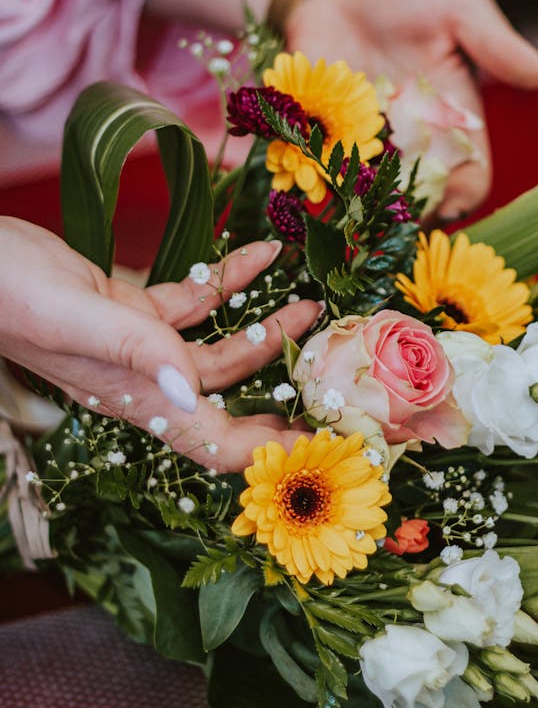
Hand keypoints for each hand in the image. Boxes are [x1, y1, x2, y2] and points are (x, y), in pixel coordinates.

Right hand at [0, 218, 320, 470]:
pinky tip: (260, 254)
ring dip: (263, 329)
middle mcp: (142, 379)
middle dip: (282, 398)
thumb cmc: (6, 291)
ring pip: (215, 348)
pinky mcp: (129, 309)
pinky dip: (226, 280)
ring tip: (310, 306)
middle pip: (228, 402)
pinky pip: (191, 302)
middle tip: (335, 391)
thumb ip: (134, 350)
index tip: (323, 447)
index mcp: (133, 396)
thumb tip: (189, 394)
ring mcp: (138, 344)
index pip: (214, 443)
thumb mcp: (75, 316)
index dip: (270, 453)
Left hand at [286, 0, 537, 219]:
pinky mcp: (327, 141)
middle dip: (407, 213)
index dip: (461, 197)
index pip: (470, 179)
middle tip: (386, 213)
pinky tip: (312, 179)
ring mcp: (370, 147)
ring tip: (348, 202)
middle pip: (422, 201)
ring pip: (374, 198)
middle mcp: (414, 145)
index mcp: (456, 123)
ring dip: (363, 204)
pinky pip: (326, 176)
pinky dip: (321, 183)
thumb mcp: (459, 10)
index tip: (443, 202)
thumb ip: (498, 47)